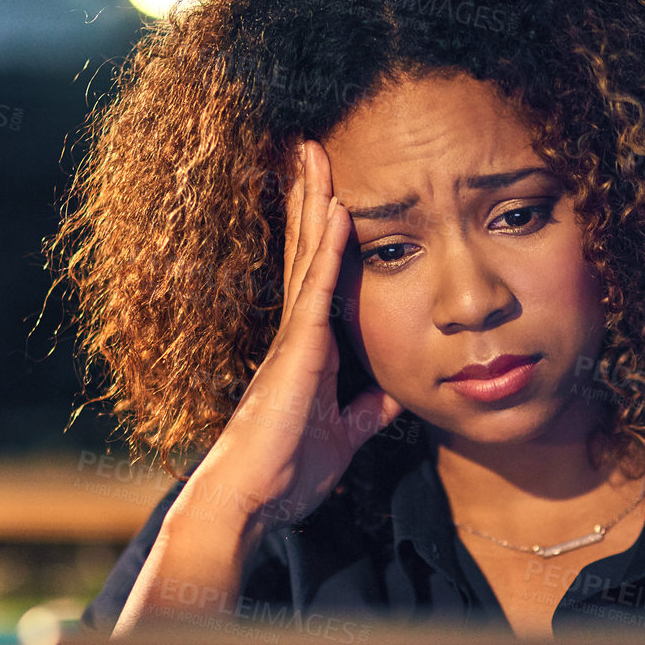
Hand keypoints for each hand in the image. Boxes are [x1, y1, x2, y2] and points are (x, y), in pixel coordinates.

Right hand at [168, 139, 403, 549]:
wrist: (252, 500)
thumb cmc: (287, 474)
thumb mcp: (344, 436)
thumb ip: (365, 411)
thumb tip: (392, 395)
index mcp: (305, 350)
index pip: (315, 276)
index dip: (318, 230)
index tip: (325, 188)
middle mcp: (295, 334)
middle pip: (305, 249)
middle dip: (308, 197)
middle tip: (310, 144)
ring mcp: (293, 338)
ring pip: (306, 254)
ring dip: (313, 202)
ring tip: (314, 151)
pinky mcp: (298, 351)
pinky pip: (317, 289)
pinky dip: (327, 248)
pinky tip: (335, 209)